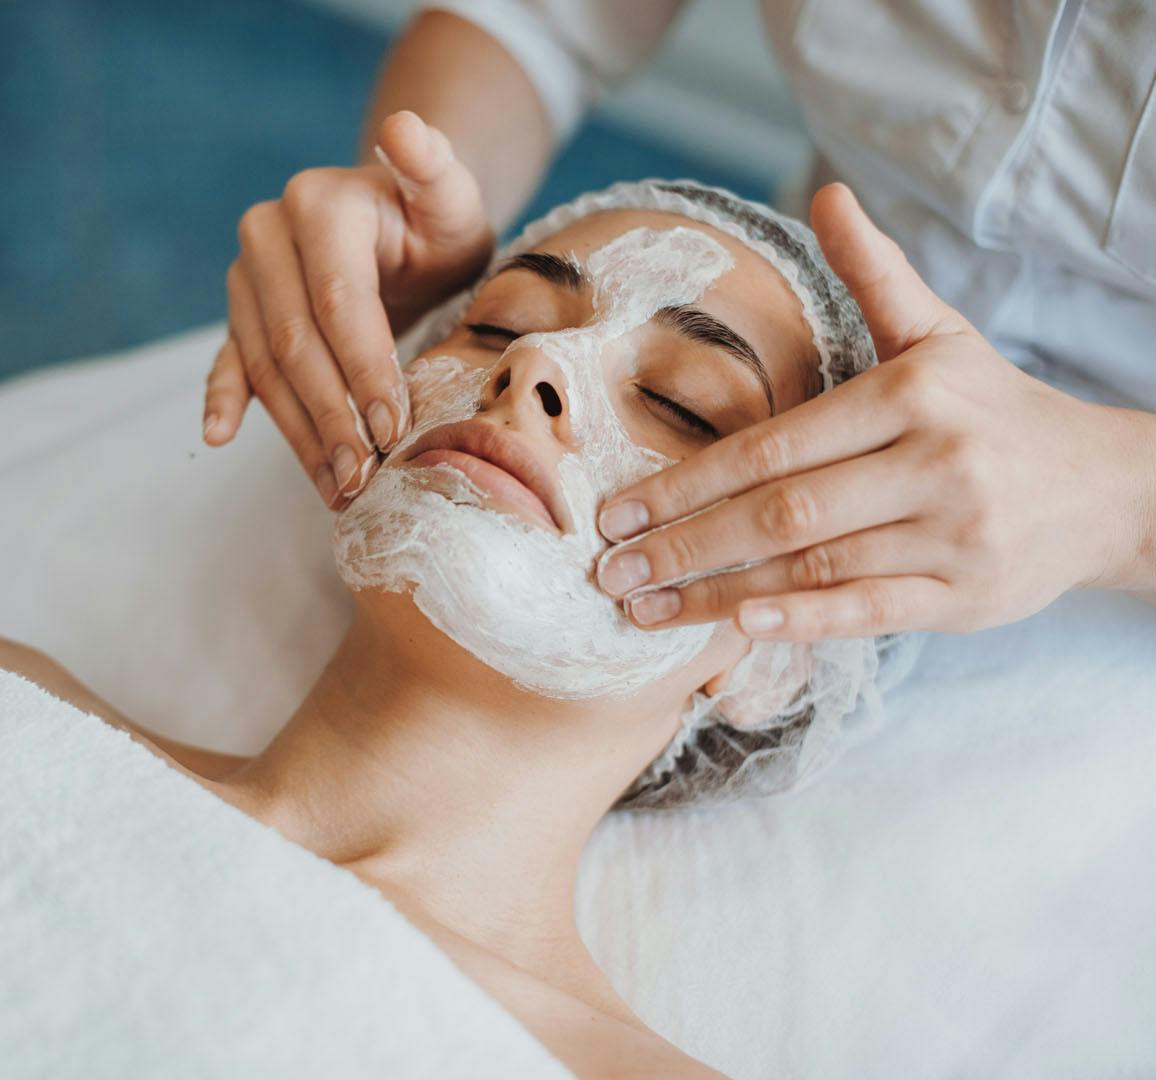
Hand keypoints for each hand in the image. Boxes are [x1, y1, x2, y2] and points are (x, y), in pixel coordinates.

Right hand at [203, 110, 492, 506]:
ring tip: (336, 486)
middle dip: (332, 416)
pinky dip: (224, 400)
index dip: (365, 368)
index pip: (338, 302)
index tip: (395, 428)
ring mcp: (246, 279)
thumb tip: (405, 127)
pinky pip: (229, 361)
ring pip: (267, 366)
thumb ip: (434, 168)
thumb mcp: (450, 196)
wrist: (400, 227)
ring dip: (299, 432)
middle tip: (364, 475)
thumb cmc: (433, 221)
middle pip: (295, 342)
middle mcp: (266, 236)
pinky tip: (219, 437)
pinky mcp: (239, 315)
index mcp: (315, 204)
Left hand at [593, 183, 1151, 640]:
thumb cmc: (994, 409)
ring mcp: (952, 536)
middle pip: (782, 511)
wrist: (1105, 488)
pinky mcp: (967, 598)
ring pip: (814, 568)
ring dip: (718, 593)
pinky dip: (801, 621)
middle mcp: (933, 464)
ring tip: (641, 607)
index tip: (615, 509)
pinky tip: (737, 627)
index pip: (773, 446)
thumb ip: (876, 274)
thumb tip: (829, 193)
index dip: (687, 482)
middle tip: (607, 568)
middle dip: (684, 544)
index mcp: (910, 395)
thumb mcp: (940, 334)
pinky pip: (869, 612)